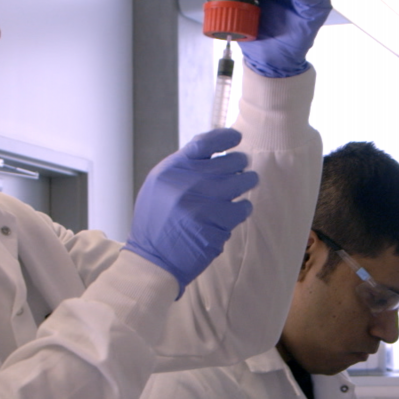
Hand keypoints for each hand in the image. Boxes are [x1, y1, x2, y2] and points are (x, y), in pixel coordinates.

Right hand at [125, 127, 257, 295]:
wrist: (151, 260)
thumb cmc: (156, 222)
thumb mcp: (158, 186)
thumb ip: (182, 168)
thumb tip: (214, 152)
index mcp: (170, 171)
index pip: (204, 143)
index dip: (225, 138)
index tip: (236, 138)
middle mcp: (186, 184)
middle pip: (228, 162)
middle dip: (240, 163)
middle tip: (243, 168)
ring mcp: (201, 205)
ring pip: (240, 183)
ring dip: (247, 182)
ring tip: (247, 183)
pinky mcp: (215, 226)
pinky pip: (241, 209)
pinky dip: (243, 209)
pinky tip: (237, 211)